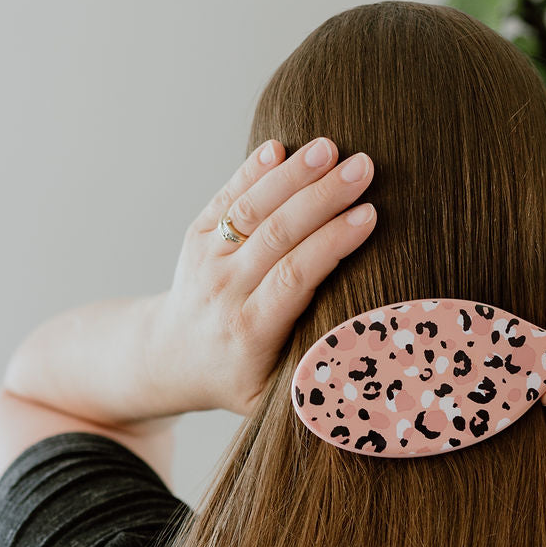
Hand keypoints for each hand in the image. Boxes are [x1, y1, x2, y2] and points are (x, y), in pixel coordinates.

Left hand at [150, 136, 376, 418]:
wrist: (172, 358)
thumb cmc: (239, 379)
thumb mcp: (273, 399)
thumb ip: (315, 382)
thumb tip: (373, 368)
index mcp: (251, 330)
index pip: (295, 276)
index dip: (331, 243)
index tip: (370, 216)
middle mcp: (224, 291)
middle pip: (276, 234)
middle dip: (322, 197)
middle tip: (364, 169)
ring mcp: (206, 260)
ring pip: (251, 209)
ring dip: (292, 175)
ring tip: (331, 148)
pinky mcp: (197, 236)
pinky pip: (226, 198)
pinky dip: (251, 171)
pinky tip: (280, 147)